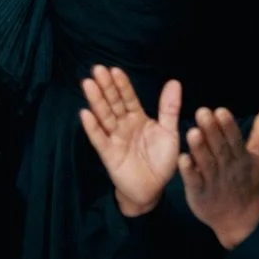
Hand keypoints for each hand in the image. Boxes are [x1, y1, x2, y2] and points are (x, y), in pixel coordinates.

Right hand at [78, 67, 180, 217]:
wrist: (153, 189)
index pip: (128, 98)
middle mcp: (123, 125)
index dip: (122, 85)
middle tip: (98, 69)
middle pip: (113, 103)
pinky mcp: (108, 154)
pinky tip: (85, 114)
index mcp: (137, 118)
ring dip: (96, 101)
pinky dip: (92, 127)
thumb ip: (169, 108)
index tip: (115, 70)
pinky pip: (99, 139)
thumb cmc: (160, 160)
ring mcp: (114, 138)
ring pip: (104, 116)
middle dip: (106, 87)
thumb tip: (173, 81)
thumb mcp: (169, 132)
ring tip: (88, 84)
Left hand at [180, 104, 258, 249]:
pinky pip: (194, 182)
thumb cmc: (247, 182)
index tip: (220, 110)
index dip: (228, 126)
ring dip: (199, 148)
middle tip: (202, 112)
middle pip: (220, 148)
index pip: (235, 140)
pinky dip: (189, 172)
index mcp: (242, 158)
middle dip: (211, 131)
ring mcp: (214, 182)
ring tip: (191, 132)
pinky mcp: (200, 194)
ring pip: (207, 163)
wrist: (239, 220)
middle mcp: (228, 169)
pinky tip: (182, 159)